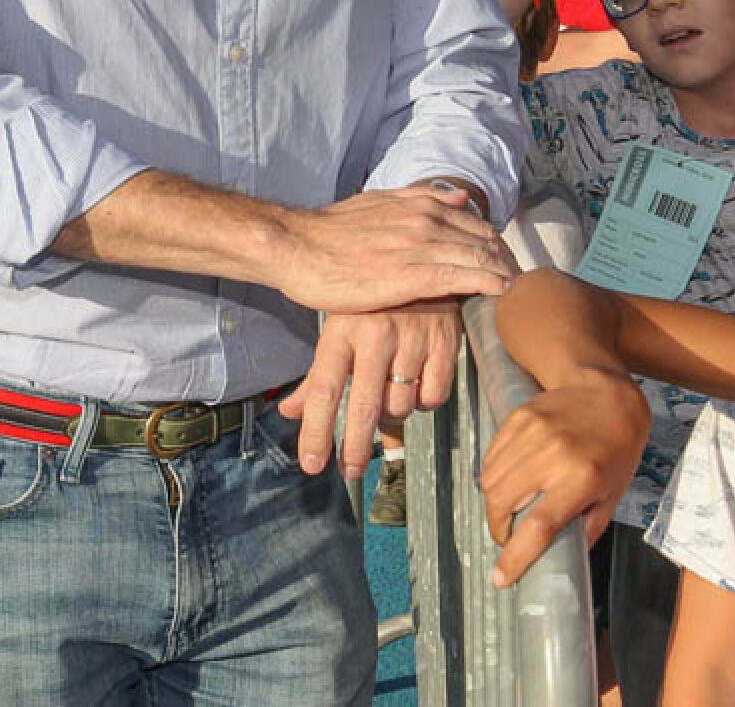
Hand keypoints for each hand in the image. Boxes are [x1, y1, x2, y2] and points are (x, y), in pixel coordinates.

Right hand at [274, 184, 515, 314]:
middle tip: (522, 282)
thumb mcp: (380, 202)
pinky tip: (500, 294)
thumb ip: (421, 198)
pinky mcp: (408, 275)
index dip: (499, 246)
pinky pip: (459, 278)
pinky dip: (486, 284)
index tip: (509, 265)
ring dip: (504, 274)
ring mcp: (419, 247)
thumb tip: (459, 198)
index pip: (477, 225)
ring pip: (478, 258)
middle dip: (508, 261)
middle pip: (486, 241)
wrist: (297, 245)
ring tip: (519, 292)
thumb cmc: (332, 231)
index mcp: (421, 205)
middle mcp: (427, 221)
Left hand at [279, 299, 470, 475]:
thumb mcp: (339, 331)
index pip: (323, 391)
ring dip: (395, 414)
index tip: (313, 464)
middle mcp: (376, 335)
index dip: (316, 432)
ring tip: (392, 399)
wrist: (424, 264)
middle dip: (355, 448)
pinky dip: (426, 401)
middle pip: (363, 408)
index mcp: (343, 332)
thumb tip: (289, 411)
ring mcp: (413, 338)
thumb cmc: (375, 305)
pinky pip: (434, 395)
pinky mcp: (445, 340)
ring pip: (402, 404)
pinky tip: (419, 386)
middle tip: (350, 469)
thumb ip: (316, 376)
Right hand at [480, 370, 649, 586]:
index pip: (538, 526)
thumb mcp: (614, 493)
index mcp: (581, 478)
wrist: (609, 392)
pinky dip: (495, 475)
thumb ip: (588, 528)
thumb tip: (563, 561)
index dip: (515, 557)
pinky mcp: (519, 417)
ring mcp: (533, 432)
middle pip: (502, 504)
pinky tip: (514, 477)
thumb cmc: (618, 446)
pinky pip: (492, 457)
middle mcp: (553, 454)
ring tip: (514, 505)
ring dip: (496, 503)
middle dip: (499, 530)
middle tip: (510, 537)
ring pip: (490, 481)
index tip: (502, 578)